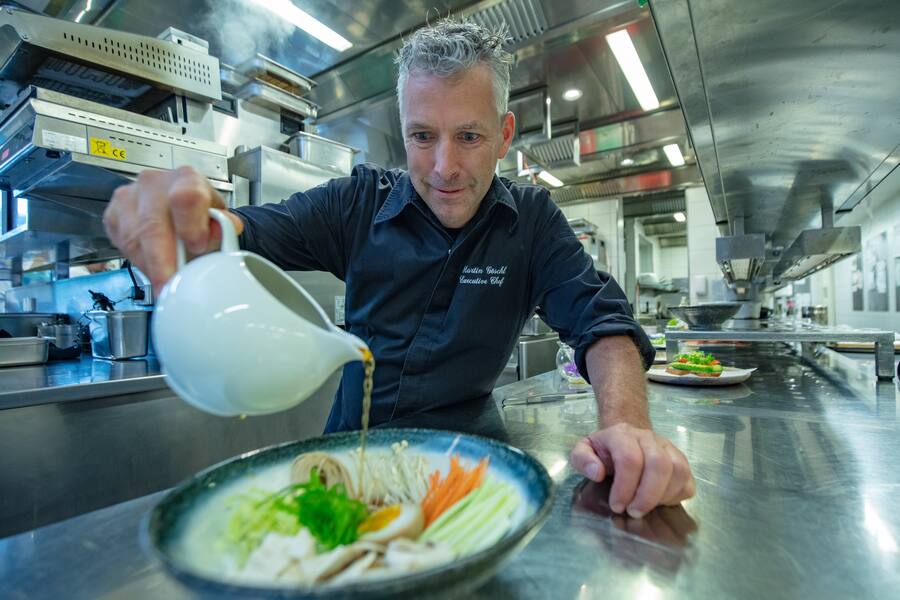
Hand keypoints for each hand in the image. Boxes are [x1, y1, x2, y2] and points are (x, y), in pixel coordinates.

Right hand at [102, 166, 242, 290]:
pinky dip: (139, 262)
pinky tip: (154, 267)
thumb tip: (226, 229)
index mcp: (186, 179)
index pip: (186, 198)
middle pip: (153, 225)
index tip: (196, 248)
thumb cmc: (199, 216)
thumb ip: (224, 226)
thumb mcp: (219, 220)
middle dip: (163, 262)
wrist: (181, 212)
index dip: (191, 227)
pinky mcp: (113, 215)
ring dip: (151, 266)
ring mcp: (129, 198)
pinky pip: (122, 245)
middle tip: (171, 285)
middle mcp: (154, 184)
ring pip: (134, 239)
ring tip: (167, 280)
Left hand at [569, 422, 694, 517]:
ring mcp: (668, 448)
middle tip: (633, 512)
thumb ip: (582, 459)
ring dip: (663, 496)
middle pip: (659, 464)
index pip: (630, 459)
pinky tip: (658, 502)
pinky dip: (675, 496)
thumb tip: (597, 473)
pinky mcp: (681, 460)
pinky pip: (687, 480)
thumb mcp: (584, 450)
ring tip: (645, 508)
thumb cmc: (604, 450)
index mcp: (622, 434)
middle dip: (647, 496)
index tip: (616, 506)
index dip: (625, 487)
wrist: (626, 438)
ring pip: (678, 470)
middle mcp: (649, 438)